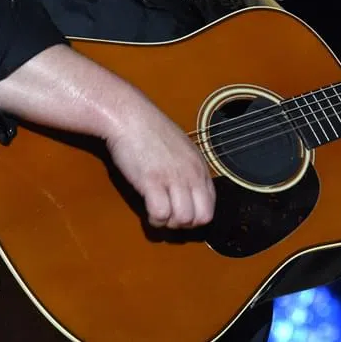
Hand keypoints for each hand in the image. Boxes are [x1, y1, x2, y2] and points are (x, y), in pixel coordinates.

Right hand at [104, 93, 215, 229]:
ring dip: (168, 222)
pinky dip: (154, 218)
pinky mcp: (153, 181)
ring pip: (183, 219)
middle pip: (202, 218)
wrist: (129, 116)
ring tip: (156, 211)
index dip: (195, 216)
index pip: (210, 206)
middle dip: (185, 225)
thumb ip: (188, 170)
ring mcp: (174, 177)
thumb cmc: (150, 131)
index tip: (179, 212)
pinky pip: (161, 214)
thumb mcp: (181, 149)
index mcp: (200, 166)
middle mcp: (192, 173)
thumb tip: (187, 194)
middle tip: (168, 215)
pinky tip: (147, 208)